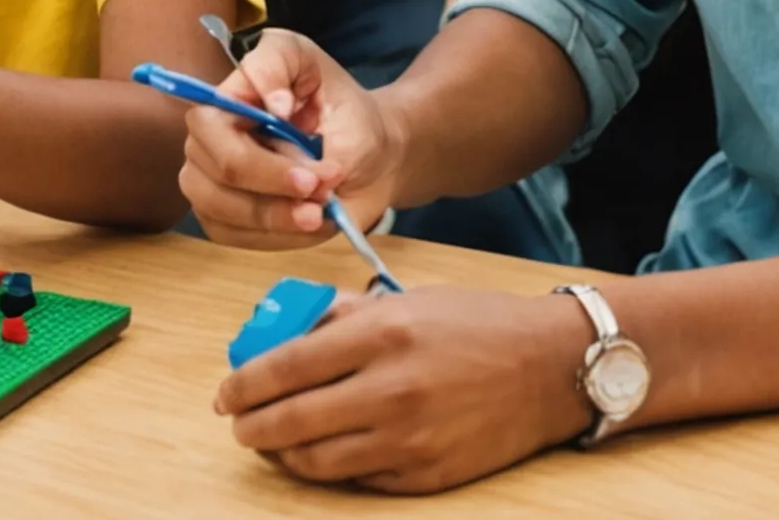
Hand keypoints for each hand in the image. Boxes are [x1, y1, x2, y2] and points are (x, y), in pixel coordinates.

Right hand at [177, 30, 402, 248]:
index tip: (310, 166)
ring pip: (219, 208)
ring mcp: (210, 179)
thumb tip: (273, 104)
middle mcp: (210, 138)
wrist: (372, 161)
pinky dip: (275, 235)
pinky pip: (231, 235)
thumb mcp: (318, 70)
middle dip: (274, 186)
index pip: (209, 124)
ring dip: (276, 216)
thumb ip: (281, 66)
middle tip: (323, 189)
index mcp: (229, 95)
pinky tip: (306, 222)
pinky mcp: (222, 216)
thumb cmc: (344, 114)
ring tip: (320, 211)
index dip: (255, 152)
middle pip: (216, 172)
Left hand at [217, 285, 597, 491]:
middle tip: (239, 423)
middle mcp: (392, 389)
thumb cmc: (478, 323)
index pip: (286, 366)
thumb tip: (285, 329)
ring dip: (282, 453)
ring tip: (273, 441)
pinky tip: (323, 453)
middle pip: (290, 420)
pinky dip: (331, 468)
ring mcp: (411, 438)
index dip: (243, 384)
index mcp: (383, 334)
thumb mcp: (407, 299)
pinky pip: (358, 479)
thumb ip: (343, 315)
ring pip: (316, 460)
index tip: (226, 392)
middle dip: (250, 426)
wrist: (552, 366)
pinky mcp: (427, 474)